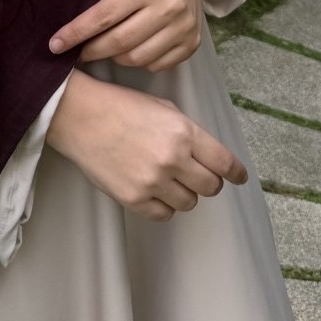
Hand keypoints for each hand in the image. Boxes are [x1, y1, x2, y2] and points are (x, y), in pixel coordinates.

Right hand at [46, 70, 247, 220]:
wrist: (80, 116)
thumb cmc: (121, 106)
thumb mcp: (164, 109)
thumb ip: (189, 133)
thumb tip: (208, 156)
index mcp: (184, 132)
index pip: (224, 162)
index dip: (236, 173)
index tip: (239, 178)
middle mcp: (173, 159)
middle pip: (211, 187)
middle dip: (208, 182)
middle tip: (198, 176)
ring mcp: (153, 181)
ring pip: (189, 203)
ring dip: (184, 193)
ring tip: (169, 180)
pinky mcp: (133, 198)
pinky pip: (163, 214)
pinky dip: (163, 205)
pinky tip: (154, 191)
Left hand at [48, 0, 222, 71]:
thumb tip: (71, 31)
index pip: (105, 15)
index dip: (77, 32)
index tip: (56, 44)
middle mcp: (169, 6)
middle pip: (120, 42)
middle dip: (92, 50)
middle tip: (79, 51)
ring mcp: (183, 28)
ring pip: (137, 59)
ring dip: (116, 57)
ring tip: (109, 47)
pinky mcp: (191, 44)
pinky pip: (156, 65)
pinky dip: (139, 62)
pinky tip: (134, 48)